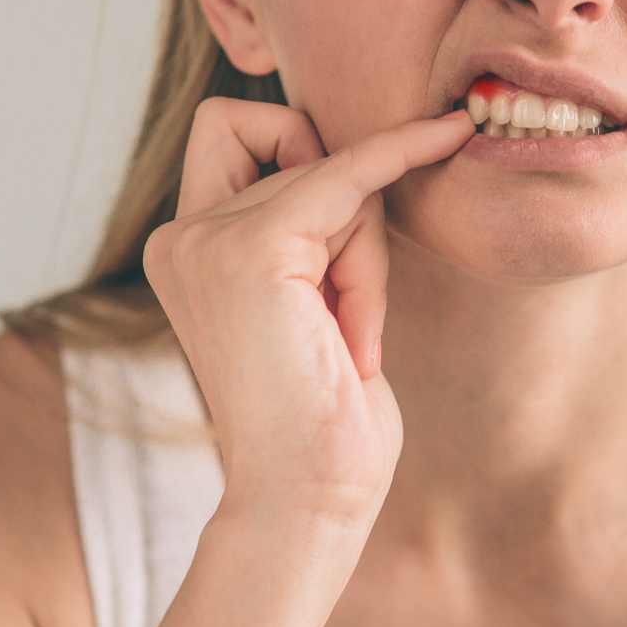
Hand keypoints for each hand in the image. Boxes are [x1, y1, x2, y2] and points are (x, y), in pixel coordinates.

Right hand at [143, 98, 474, 524]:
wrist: (308, 496)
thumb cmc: (323, 415)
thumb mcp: (306, 298)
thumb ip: (304, 228)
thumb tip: (357, 152)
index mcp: (184, 249)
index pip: (231, 130)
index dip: (292, 136)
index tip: (364, 158)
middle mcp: (180, 238)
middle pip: (292, 145)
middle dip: (347, 211)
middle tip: (348, 307)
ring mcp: (206, 241)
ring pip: (331, 173)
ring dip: (366, 253)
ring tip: (349, 338)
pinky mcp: (253, 249)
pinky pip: (350, 173)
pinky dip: (401, 154)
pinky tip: (447, 133)